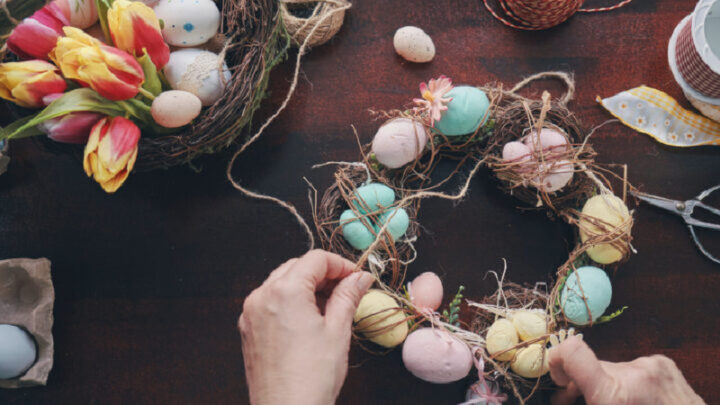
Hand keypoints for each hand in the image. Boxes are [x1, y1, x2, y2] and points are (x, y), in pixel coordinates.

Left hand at [238, 250, 374, 404]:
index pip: (315, 259)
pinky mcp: (248, 329)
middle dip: (323, 273)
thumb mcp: (337, 331)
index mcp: (284, 291)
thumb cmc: (312, 377)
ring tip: (330, 306)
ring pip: (281, 282)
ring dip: (306, 286)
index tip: (356, 277)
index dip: (340, 264)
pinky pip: (269, 301)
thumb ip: (348, 296)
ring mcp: (251, 313)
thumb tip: (360, 278)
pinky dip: (290, 301)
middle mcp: (261, 296)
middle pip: (296, 267)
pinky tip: (309, 319)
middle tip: (347, 289)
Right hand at [548, 335, 703, 404]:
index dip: (556, 359)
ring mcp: (649, 366)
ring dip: (611, 384)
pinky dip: (631, 381)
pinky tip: (642, 398)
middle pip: (590, 366)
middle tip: (578, 402)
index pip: (572, 352)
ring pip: (612, 368)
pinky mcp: (663, 362)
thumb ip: (579, 402)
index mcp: (612, 395)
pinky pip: (633, 367)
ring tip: (622, 403)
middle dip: (582, 384)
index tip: (559, 378)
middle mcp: (630, 374)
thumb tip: (558, 399)